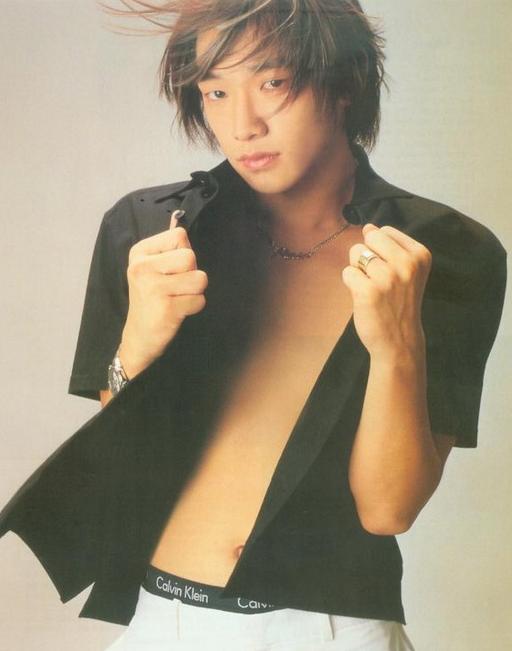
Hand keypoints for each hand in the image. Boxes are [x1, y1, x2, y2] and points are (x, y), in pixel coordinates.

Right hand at [119, 213, 207, 377]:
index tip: (171, 269)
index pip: (179, 235)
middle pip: (190, 256)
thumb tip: (178, 217)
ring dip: (195, 292)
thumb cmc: (151, 299)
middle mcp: (142, 267)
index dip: (184, 253)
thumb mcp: (152, 268)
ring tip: (178, 298)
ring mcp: (153, 288)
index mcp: (140, 252)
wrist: (139, 337)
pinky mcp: (166, 308)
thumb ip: (169, 247)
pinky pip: (199, 300)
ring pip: (200, 279)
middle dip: (192, 273)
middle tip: (176, 287)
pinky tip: (177, 312)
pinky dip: (194, 307)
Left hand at [341, 223, 431, 359]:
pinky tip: (364, 297)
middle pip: (370, 237)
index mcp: (420, 254)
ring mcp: (387, 277)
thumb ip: (390, 247)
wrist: (399, 340)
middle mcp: (406, 263)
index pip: (385, 231)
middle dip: (367, 255)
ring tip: (372, 288)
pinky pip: (347, 272)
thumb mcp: (407, 271)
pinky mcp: (368, 291)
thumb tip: (368, 227)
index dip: (380, 250)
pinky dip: (350, 284)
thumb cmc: (400, 303)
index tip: (391, 271)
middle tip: (378, 279)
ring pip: (356, 253)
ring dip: (358, 270)